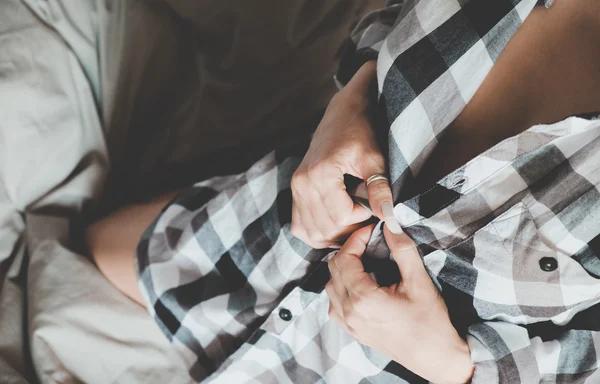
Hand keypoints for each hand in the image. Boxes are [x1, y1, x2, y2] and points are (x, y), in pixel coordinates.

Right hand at [290, 61, 393, 248]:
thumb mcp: (374, 159)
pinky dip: (317, 234)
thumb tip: (389, 218)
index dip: (362, 217)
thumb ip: (380, 188)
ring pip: (313, 232)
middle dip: (350, 228)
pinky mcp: (294, 194)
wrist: (341, 116)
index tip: (374, 203)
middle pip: (326, 228)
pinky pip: (300, 227)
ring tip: (354, 219)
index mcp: (320, 174)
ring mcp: (295, 190)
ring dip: (335, 234)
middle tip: (367, 214)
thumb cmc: (360, 134)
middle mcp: (302, 184)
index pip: (341, 216)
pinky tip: (336, 226)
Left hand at [326, 225, 473, 383]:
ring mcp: (349, 324)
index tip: (372, 231)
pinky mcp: (353, 331)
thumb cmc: (431, 322)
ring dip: (344, 269)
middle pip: (334, 269)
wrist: (436, 358)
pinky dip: (342, 288)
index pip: (344, 258)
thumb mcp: (419, 281)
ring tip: (366, 260)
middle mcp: (349, 312)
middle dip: (350, 251)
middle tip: (370, 242)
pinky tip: (361, 284)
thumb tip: (390, 224)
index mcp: (363, 299)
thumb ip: (402, 249)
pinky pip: (334, 304)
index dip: (356, 239)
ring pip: (331, 286)